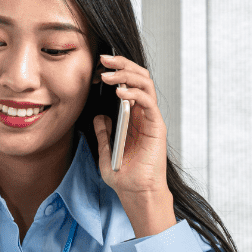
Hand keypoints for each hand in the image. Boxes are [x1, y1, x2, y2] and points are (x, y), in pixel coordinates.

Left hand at [93, 53, 175, 236]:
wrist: (136, 193)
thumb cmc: (124, 176)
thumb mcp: (106, 151)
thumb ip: (104, 133)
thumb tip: (98, 117)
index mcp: (132, 117)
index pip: (127, 85)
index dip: (114, 73)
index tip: (95, 68)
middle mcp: (143, 114)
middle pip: (138, 78)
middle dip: (121, 65)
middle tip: (103, 59)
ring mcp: (151, 119)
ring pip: (145, 84)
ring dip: (126, 75)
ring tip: (107, 74)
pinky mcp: (156, 126)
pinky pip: (148, 103)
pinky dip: (135, 93)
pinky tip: (120, 92)